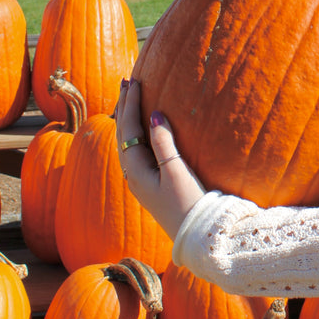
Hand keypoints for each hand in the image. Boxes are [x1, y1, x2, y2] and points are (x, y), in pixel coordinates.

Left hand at [116, 78, 205, 238]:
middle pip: (122, 134)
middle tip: (126, 82)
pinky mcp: (151, 183)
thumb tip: (153, 115)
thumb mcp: (177, 173)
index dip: (131, 104)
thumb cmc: (189, 206)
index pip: (128, 129)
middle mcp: (133, 174)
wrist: (196, 237)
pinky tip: (143, 128)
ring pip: (128, 142)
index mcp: (135, 170)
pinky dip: (137, 133)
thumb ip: (164, 144)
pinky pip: (137, 150)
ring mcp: (141, 179)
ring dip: (128, 119)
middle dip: (124, 107)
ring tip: (130, 99)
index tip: (135, 81)